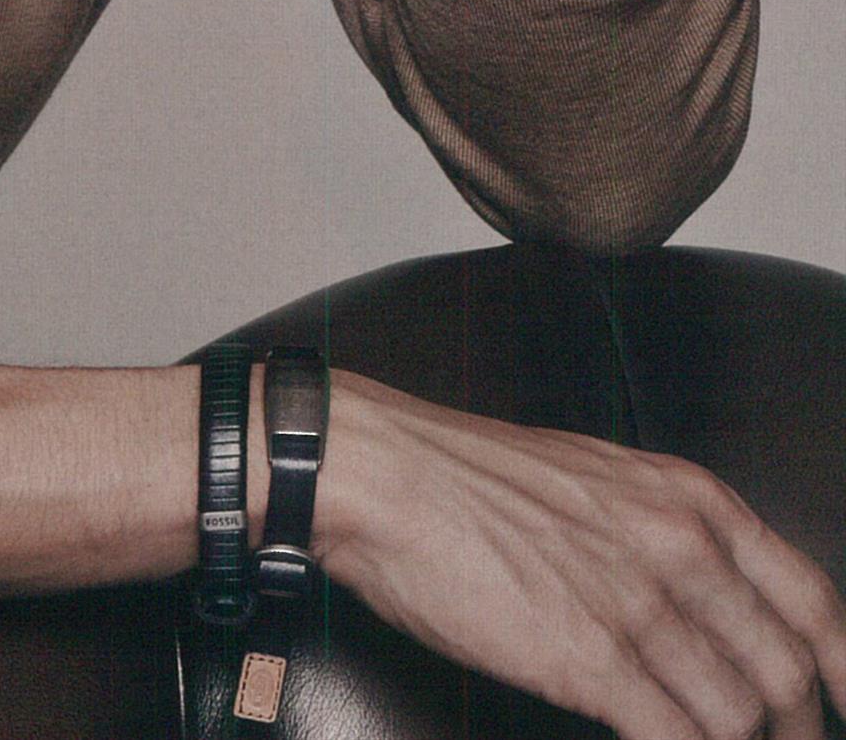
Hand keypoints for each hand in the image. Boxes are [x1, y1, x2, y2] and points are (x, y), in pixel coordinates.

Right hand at [316, 370, 845, 738]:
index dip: (842, 667)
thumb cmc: (474, 477)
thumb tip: (712, 611)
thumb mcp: (599, 480)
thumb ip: (665, 536)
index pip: (811, 599)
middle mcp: (679, 547)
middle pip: (785, 672)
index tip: (844, 703)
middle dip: (795, 731)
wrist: (389, 476)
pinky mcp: (592, 662)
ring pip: (738, 717)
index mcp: (688, 498)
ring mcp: (639, 606)